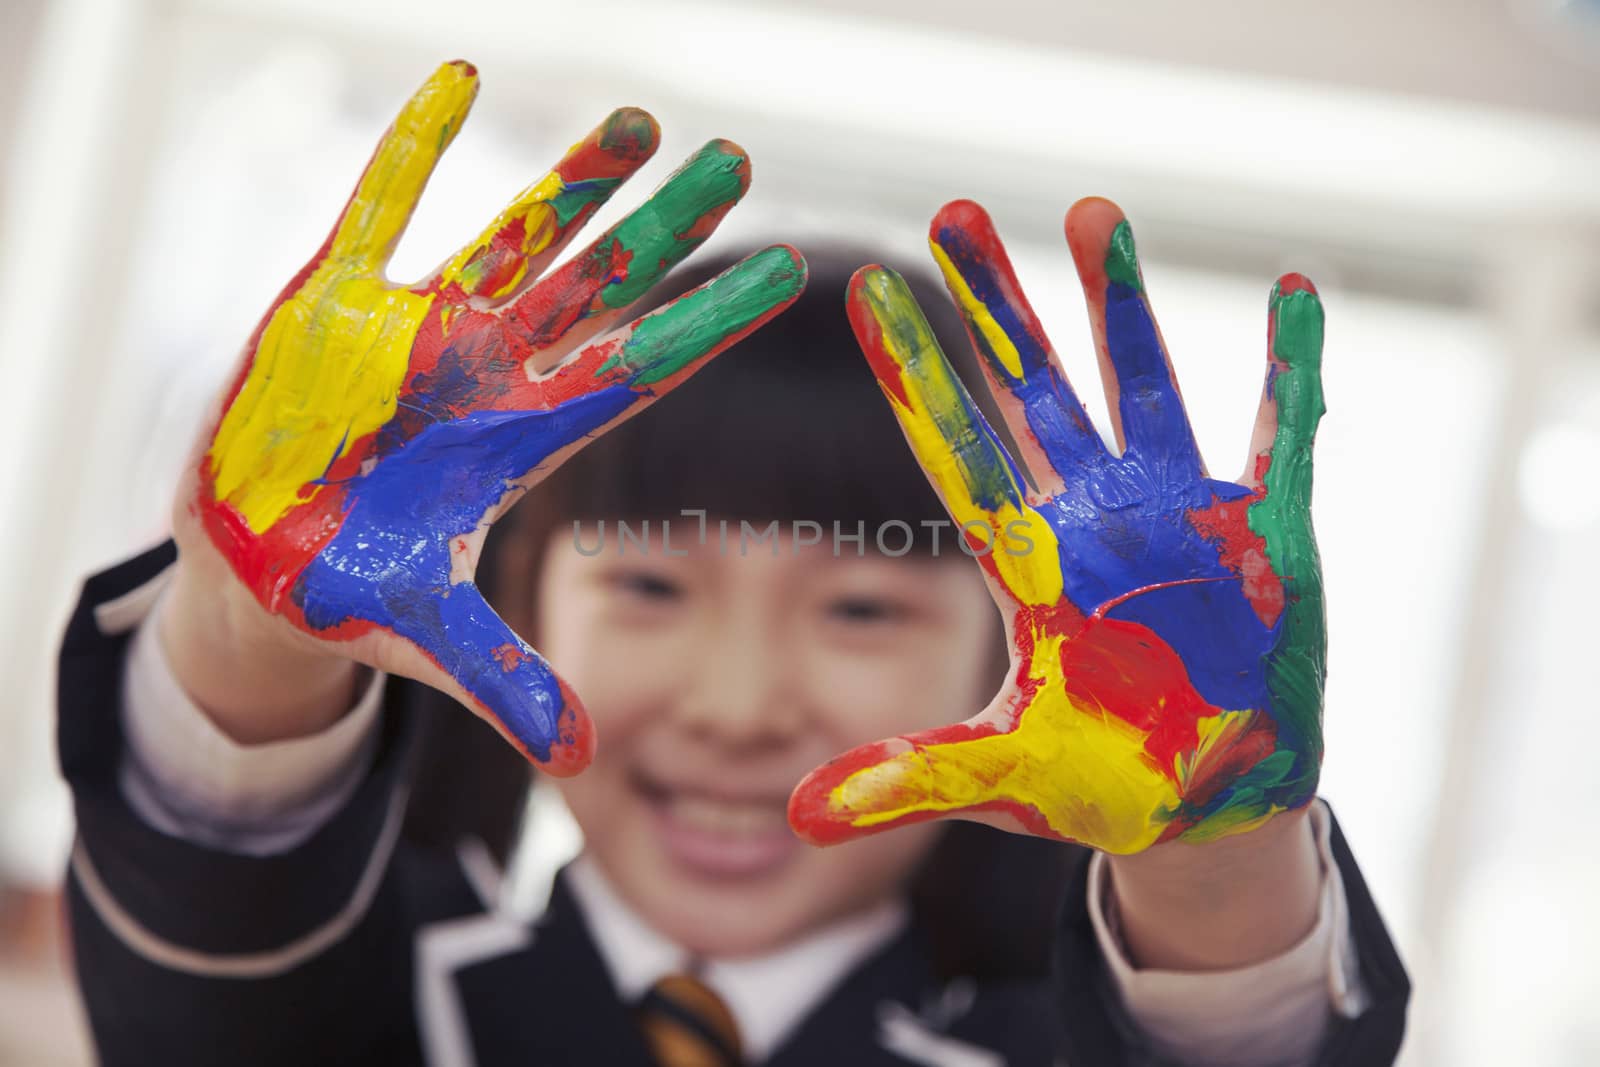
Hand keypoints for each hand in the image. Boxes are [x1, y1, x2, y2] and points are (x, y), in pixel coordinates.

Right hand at [172, 61, 804, 772]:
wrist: (256, 565)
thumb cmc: (354, 596)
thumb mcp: (432, 643)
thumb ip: (506, 684)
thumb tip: (580, 758)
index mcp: (520, 445)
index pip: (637, 373)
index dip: (708, 327)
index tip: (787, 276)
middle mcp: (486, 375)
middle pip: (598, 287)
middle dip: (667, 229)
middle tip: (741, 162)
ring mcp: (416, 333)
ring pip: (514, 236)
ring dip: (571, 179)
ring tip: (642, 119)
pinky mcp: (331, 304)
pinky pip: (377, 206)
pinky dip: (412, 147)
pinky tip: (462, 80)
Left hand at [789, 197, 1323, 853]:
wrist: (1213, 801)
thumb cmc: (1105, 781)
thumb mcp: (1005, 781)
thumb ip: (909, 779)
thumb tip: (791, 816)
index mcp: (1032, 567)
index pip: (959, 454)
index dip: (918, 378)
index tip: (871, 297)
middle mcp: (1097, 521)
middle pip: (1037, 393)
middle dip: (1001, 308)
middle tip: (954, 215)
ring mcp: (1183, 519)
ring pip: (1144, 387)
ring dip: (1122, 305)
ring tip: (1091, 211)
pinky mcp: (1265, 537)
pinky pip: (1282, 436)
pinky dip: (1293, 368)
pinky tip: (1297, 288)